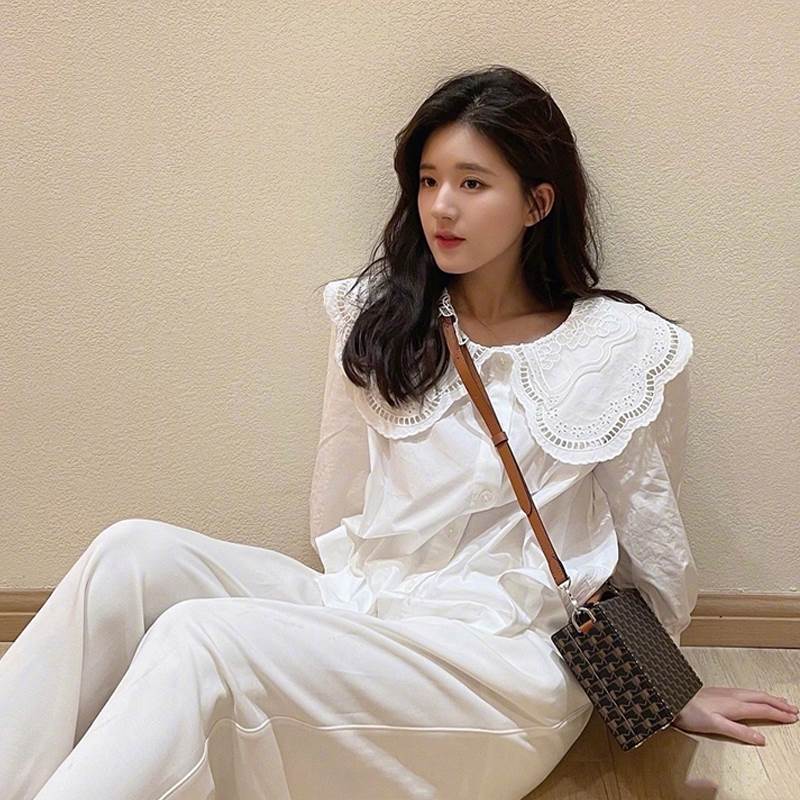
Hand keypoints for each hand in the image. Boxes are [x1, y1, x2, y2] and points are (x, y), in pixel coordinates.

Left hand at [671, 686, 798, 744]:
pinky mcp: (720, 692)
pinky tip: (755, 696)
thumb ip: (739, 732)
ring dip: (770, 698)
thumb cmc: (692, 713)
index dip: (779, 714)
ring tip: (781, 701)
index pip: (763, 710)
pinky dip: (758, 695)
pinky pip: (746, 692)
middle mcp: (733, 696)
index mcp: (736, 705)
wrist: (674, 699)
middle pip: (762, 698)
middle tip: (794, 709)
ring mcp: (727, 692)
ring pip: (754, 693)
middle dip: (779, 704)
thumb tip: (761, 739)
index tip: (793, 718)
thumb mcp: (716, 726)